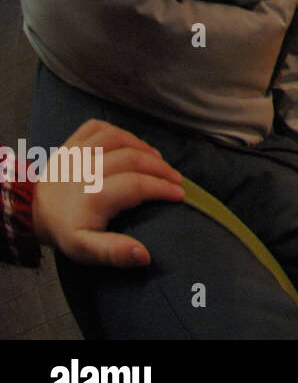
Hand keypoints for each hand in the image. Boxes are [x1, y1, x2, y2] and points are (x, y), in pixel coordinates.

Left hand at [31, 119, 184, 267]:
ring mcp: (77, 152)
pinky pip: (97, 127)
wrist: (33, 212)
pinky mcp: (71, 142)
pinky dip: (118, 131)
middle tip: (176, 179)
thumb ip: (114, 252)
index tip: (180, 195)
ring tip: (158, 160)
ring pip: (118, 138)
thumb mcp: (85, 250)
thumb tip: (144, 255)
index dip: (162, 188)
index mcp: (94, 195)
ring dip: (143, 146)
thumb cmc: (66, 230)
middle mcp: (87, 168)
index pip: (137, 184)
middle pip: (133, 158)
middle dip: (161, 168)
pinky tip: (131, 143)